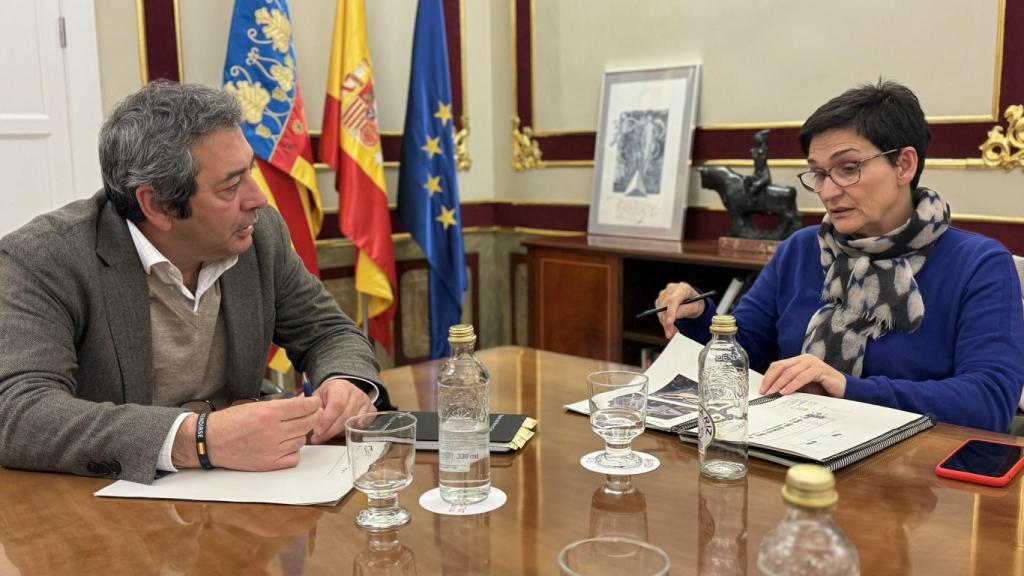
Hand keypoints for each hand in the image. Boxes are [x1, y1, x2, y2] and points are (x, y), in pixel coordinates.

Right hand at [199, 396, 320, 470]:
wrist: (210, 441)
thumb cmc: (231, 421)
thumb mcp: (256, 405)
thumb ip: (280, 405)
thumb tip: (303, 402)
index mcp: (269, 413)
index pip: (305, 406)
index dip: (314, 403)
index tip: (315, 402)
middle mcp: (273, 431)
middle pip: (308, 423)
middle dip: (312, 416)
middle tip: (310, 414)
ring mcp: (272, 449)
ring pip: (302, 440)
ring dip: (300, 434)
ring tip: (289, 430)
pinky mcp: (269, 464)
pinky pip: (294, 457)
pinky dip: (293, 451)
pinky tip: (285, 445)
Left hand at [310, 378, 375, 443]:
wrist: (343, 389)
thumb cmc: (328, 395)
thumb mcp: (317, 396)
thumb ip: (309, 405)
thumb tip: (299, 415)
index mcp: (340, 387)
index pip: (336, 405)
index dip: (327, 420)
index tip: (317, 431)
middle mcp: (355, 393)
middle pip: (345, 416)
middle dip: (330, 430)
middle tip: (318, 438)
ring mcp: (365, 401)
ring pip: (354, 422)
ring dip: (339, 433)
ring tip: (326, 437)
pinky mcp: (371, 410)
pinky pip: (363, 425)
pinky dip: (352, 432)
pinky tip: (340, 434)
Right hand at [655, 282, 705, 338]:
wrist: (693, 302)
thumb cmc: (695, 303)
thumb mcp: (696, 307)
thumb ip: (686, 310)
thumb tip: (676, 315)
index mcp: (683, 288)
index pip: (673, 299)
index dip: (670, 311)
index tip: (670, 322)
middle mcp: (671, 289)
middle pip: (665, 306)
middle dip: (667, 322)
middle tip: (672, 333)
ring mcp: (664, 294)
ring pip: (660, 311)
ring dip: (665, 324)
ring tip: (673, 331)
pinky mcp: (660, 301)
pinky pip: (659, 313)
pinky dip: (664, 322)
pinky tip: (670, 327)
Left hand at [760, 354, 846, 397]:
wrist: (844, 391)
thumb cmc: (823, 389)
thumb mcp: (802, 387)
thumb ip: (789, 385)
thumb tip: (771, 392)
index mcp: (798, 361)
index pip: (778, 365)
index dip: (768, 376)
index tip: (762, 389)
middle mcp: (805, 359)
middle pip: (781, 367)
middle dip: (771, 380)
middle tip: (764, 392)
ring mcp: (812, 362)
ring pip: (790, 371)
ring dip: (779, 383)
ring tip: (772, 393)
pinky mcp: (820, 369)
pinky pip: (802, 377)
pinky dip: (792, 384)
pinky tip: (786, 392)